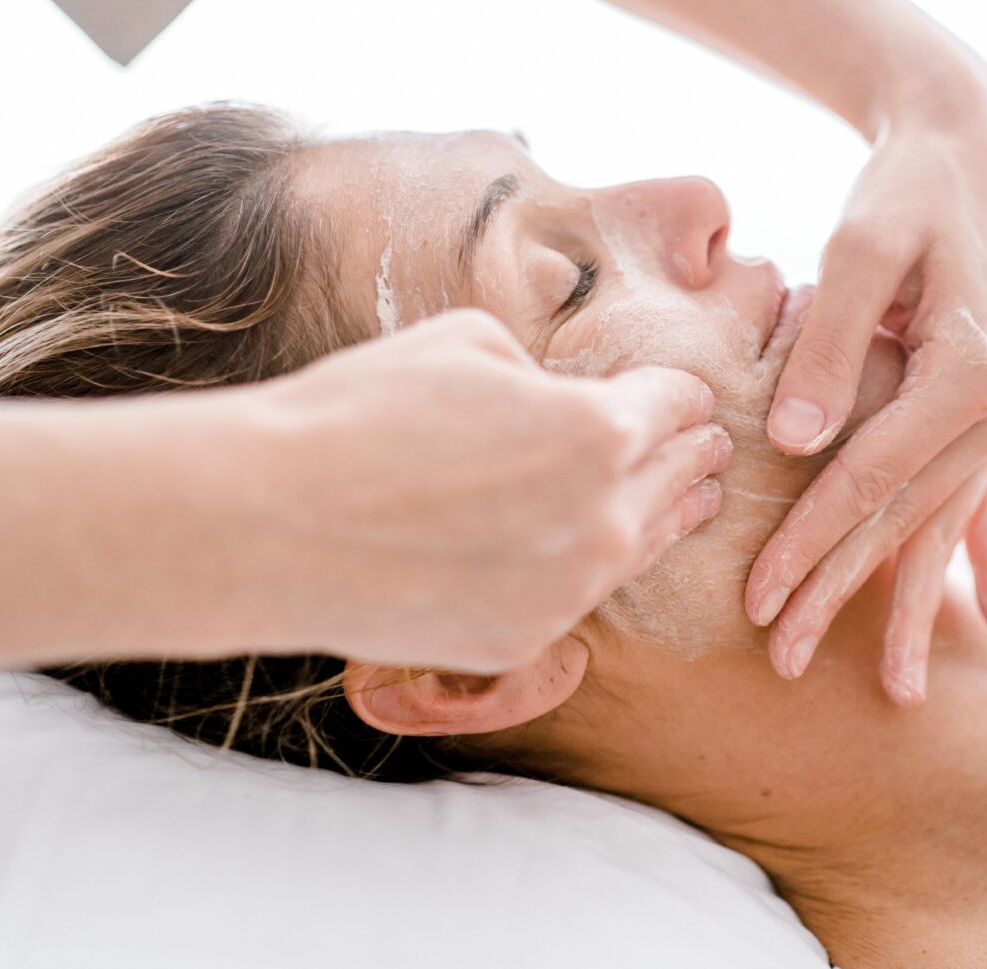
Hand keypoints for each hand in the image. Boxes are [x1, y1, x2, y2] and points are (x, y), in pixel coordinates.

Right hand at [249, 310, 730, 672]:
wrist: (272, 524)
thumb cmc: (362, 412)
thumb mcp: (469, 344)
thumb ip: (545, 373)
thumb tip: (563, 399)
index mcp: (601, 431)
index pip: (677, 407)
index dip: (685, 395)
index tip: (691, 397)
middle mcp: (604, 520)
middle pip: (680, 478)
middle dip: (695, 454)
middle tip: (714, 447)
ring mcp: (569, 593)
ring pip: (644, 546)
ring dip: (667, 515)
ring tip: (689, 501)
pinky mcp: (525, 642)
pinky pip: (578, 595)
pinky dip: (585, 566)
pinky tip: (581, 550)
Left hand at [746, 88, 986, 702]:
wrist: (977, 150)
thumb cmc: (910, 188)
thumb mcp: (863, 245)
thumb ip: (833, 345)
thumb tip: (797, 442)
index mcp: (969, 372)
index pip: (870, 480)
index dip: (810, 543)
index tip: (757, 597)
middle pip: (905, 521)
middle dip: (841, 592)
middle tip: (782, 658)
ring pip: (943, 525)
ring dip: (910, 602)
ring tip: (894, 686)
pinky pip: (984, 499)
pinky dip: (986, 559)